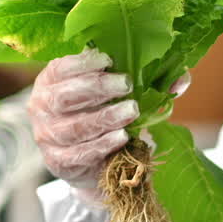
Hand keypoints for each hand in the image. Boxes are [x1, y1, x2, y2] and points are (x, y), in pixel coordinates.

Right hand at [28, 49, 136, 198]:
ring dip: (104, 117)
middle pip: (64, 96)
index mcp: (50, 81)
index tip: (108, 59)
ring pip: (73, 127)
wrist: (91, 161)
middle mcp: (40, 107)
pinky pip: (79, 153)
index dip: (82, 63)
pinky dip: (102, 145)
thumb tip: (182, 79)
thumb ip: (147, 80)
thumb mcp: (118, 93)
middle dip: (97, 88)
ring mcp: (47, 136)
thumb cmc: (102, 114)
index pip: (60, 68)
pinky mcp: (58, 161)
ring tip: (130, 111)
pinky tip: (121, 137)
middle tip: (126, 84)